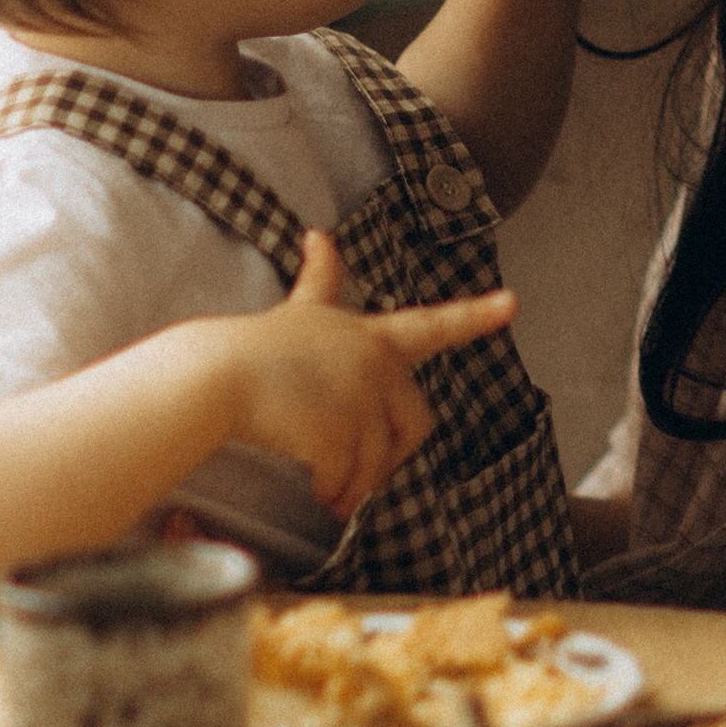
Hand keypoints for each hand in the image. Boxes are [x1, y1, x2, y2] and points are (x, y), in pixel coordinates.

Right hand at [220, 229, 517, 516]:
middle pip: (415, 425)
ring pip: (379, 461)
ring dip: (356, 486)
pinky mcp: (340, 430)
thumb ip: (321, 281)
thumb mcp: (299, 313)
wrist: (214, 378)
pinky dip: (335, 493)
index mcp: (370, 336)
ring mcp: (360, 395)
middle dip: (391, 458)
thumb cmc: (250, 352)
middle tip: (358, 481)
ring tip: (330, 493)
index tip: (511, 303)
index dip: (473, 316)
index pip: (431, 325)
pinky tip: (317, 491)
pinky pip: (350, 478)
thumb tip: (319, 233)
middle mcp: (375, 361)